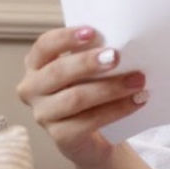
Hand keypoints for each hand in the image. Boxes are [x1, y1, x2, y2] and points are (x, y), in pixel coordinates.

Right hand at [16, 26, 148, 168]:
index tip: (92, 32)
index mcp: (36, 65)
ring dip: (110, 88)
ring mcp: (43, 115)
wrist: (94, 137)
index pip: (44, 46)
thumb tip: (121, 42)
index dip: (65, 38)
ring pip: (75, 98)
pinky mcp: (60, 137)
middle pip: (58, 72)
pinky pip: (89, 121)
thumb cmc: (89, 93)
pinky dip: (117, 110)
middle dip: (88, 63)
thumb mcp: (86, 72)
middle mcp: (32, 89)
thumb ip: (93, 56)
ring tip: (137, 80)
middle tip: (116, 56)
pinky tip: (137, 101)